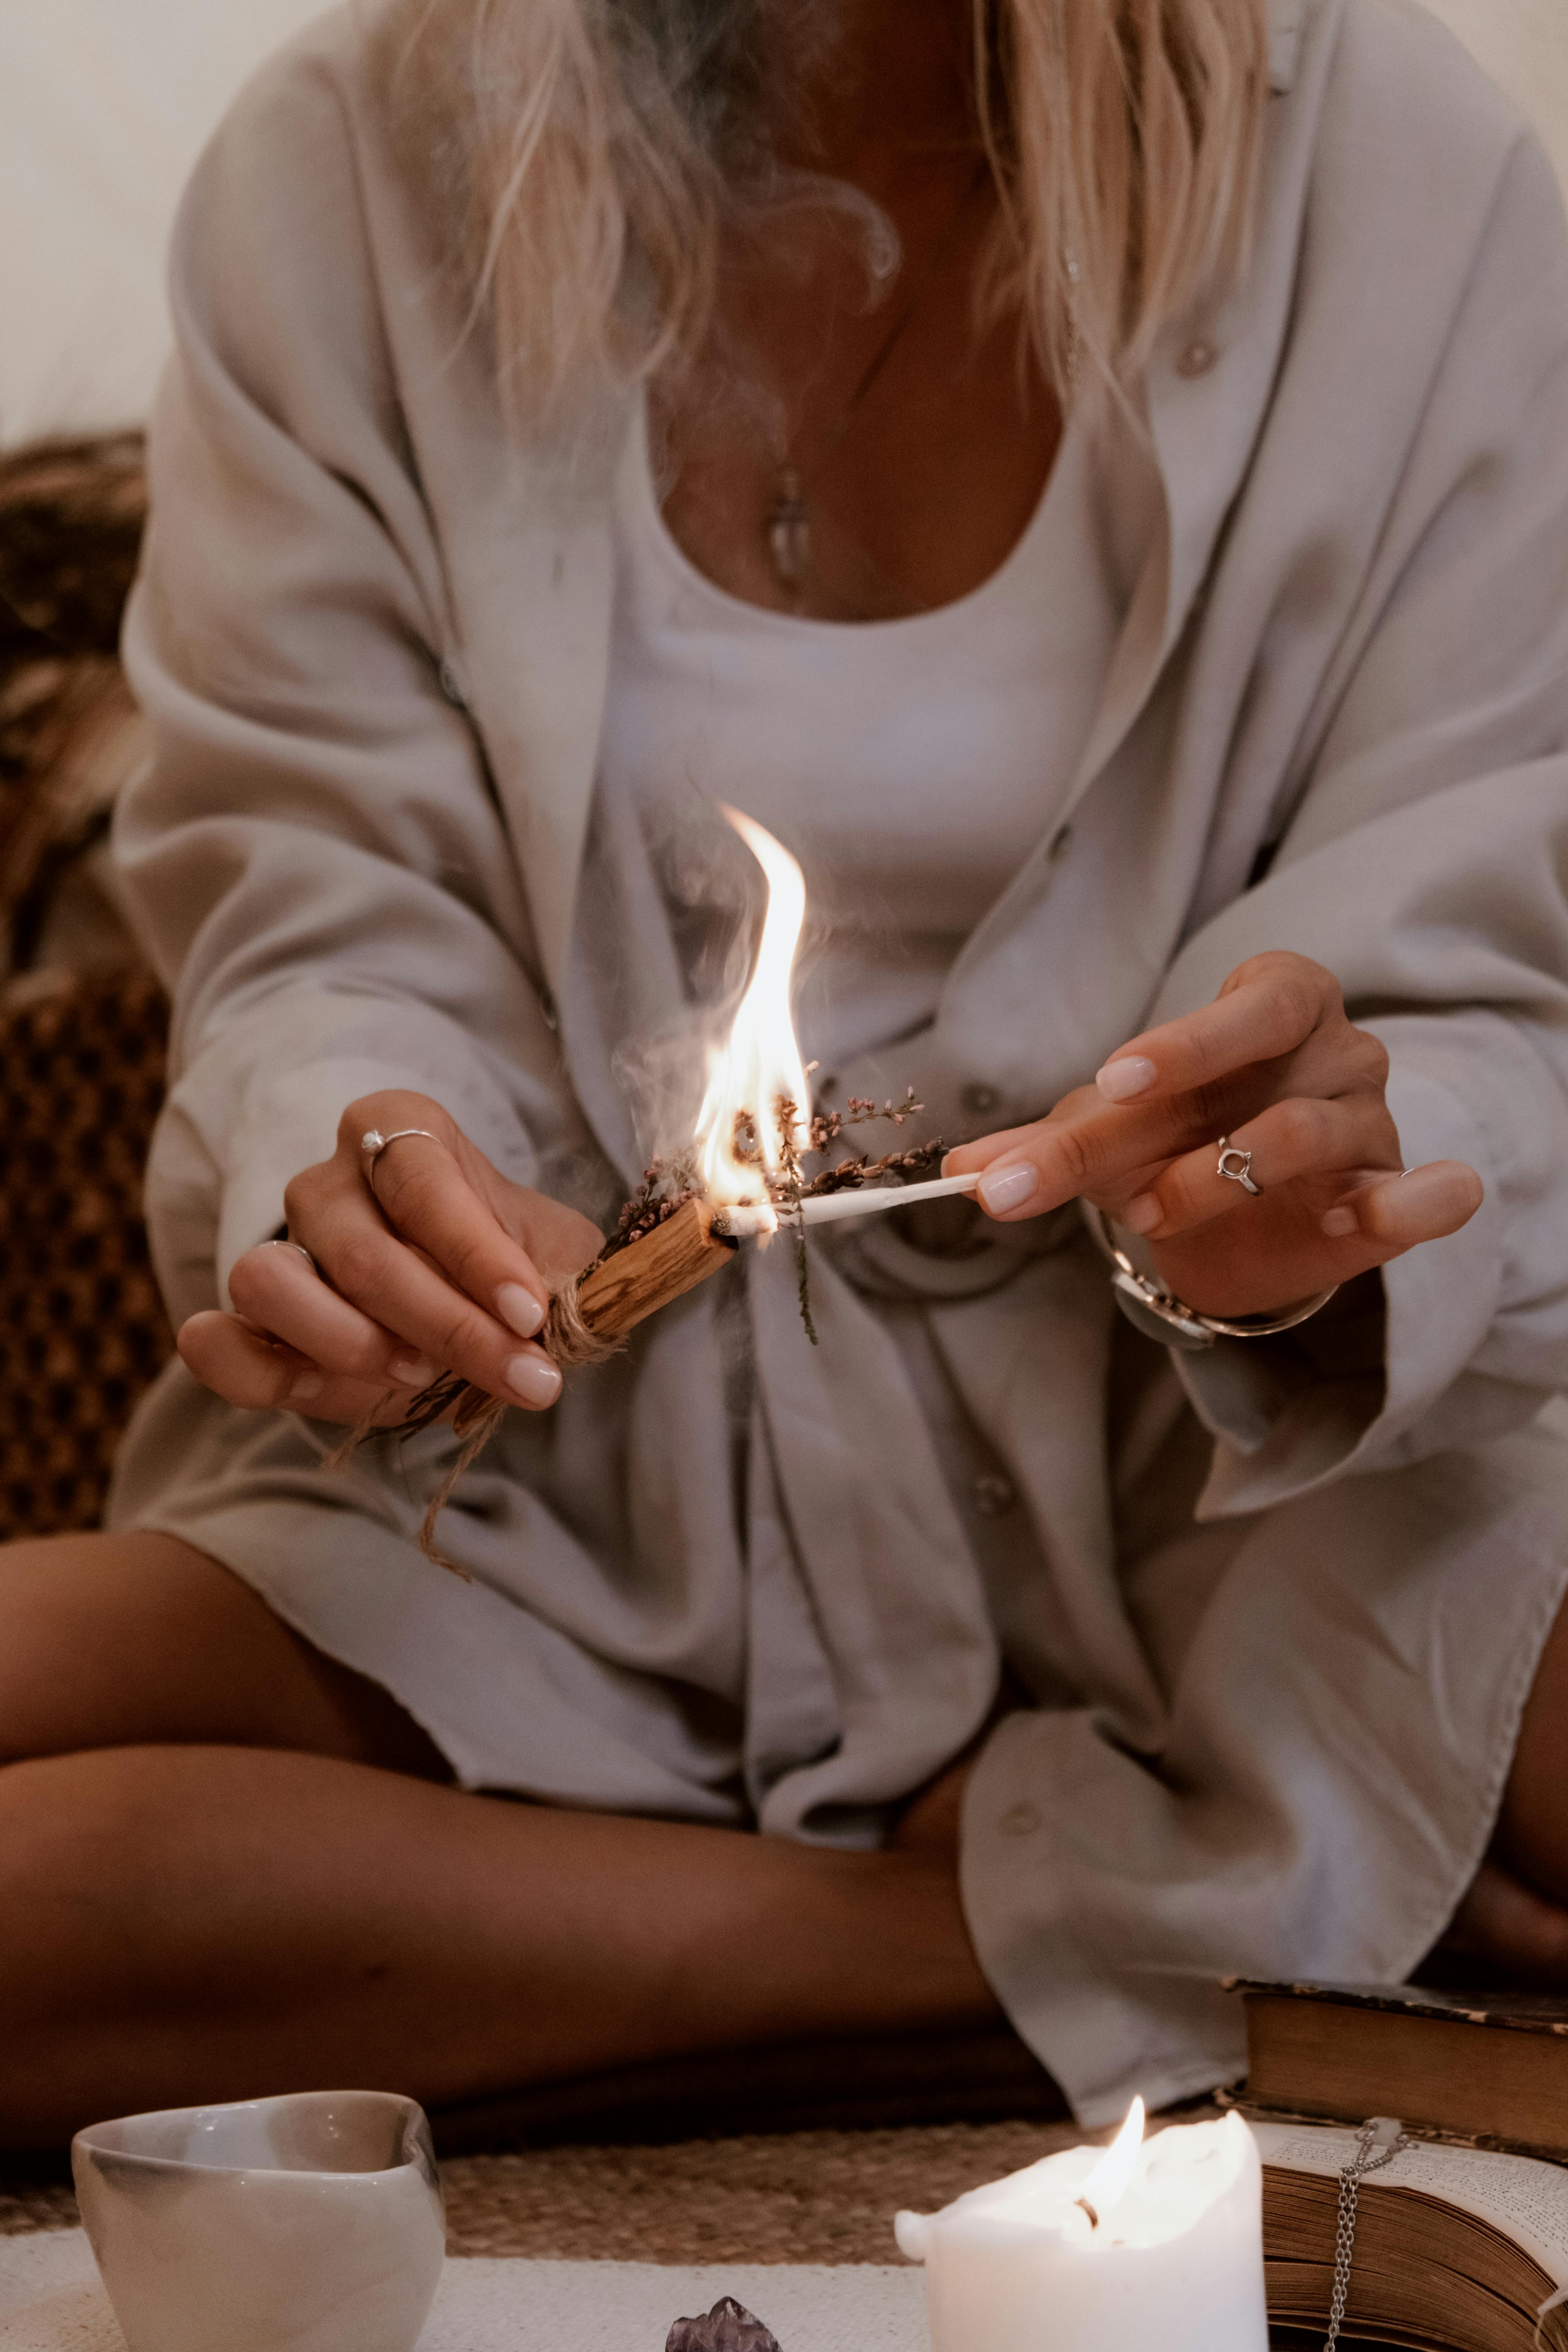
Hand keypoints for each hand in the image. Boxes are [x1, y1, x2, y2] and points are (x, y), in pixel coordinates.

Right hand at [177, 1092, 602, 1425]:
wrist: (471, 1308)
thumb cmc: (512, 1266)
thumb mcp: (556, 1253)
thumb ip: (566, 1275)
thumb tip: (574, 1311)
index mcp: (402, 1132)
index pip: (424, 1182)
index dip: (476, 1254)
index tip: (529, 1315)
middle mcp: (330, 1182)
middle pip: (364, 1253)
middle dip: (449, 1328)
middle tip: (522, 1376)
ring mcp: (281, 1250)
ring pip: (272, 1284)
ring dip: (353, 1345)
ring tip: (421, 1375)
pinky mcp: (253, 1326)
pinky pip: (217, 1343)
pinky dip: (240, 1367)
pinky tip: (304, 1384)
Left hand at [945, 952, 1483, 1318]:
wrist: (1265, 1209)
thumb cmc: (1191, 1136)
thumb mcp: (1119, 1131)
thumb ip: (1048, 1146)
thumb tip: (957, 1175)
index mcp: (1271, 999)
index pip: (1225, 1010)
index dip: (1174, 1044)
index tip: (1106, 1082)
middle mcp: (1332, 1044)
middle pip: (1269, 1039)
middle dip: (1187, 1087)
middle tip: (1116, 1146)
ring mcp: (1373, 1117)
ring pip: (1307, 1133)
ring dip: (1217, 1178)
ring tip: (1153, 1215)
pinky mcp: (1403, 1193)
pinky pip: (1430, 1194)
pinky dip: (1400, 1205)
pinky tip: (1348, 1221)